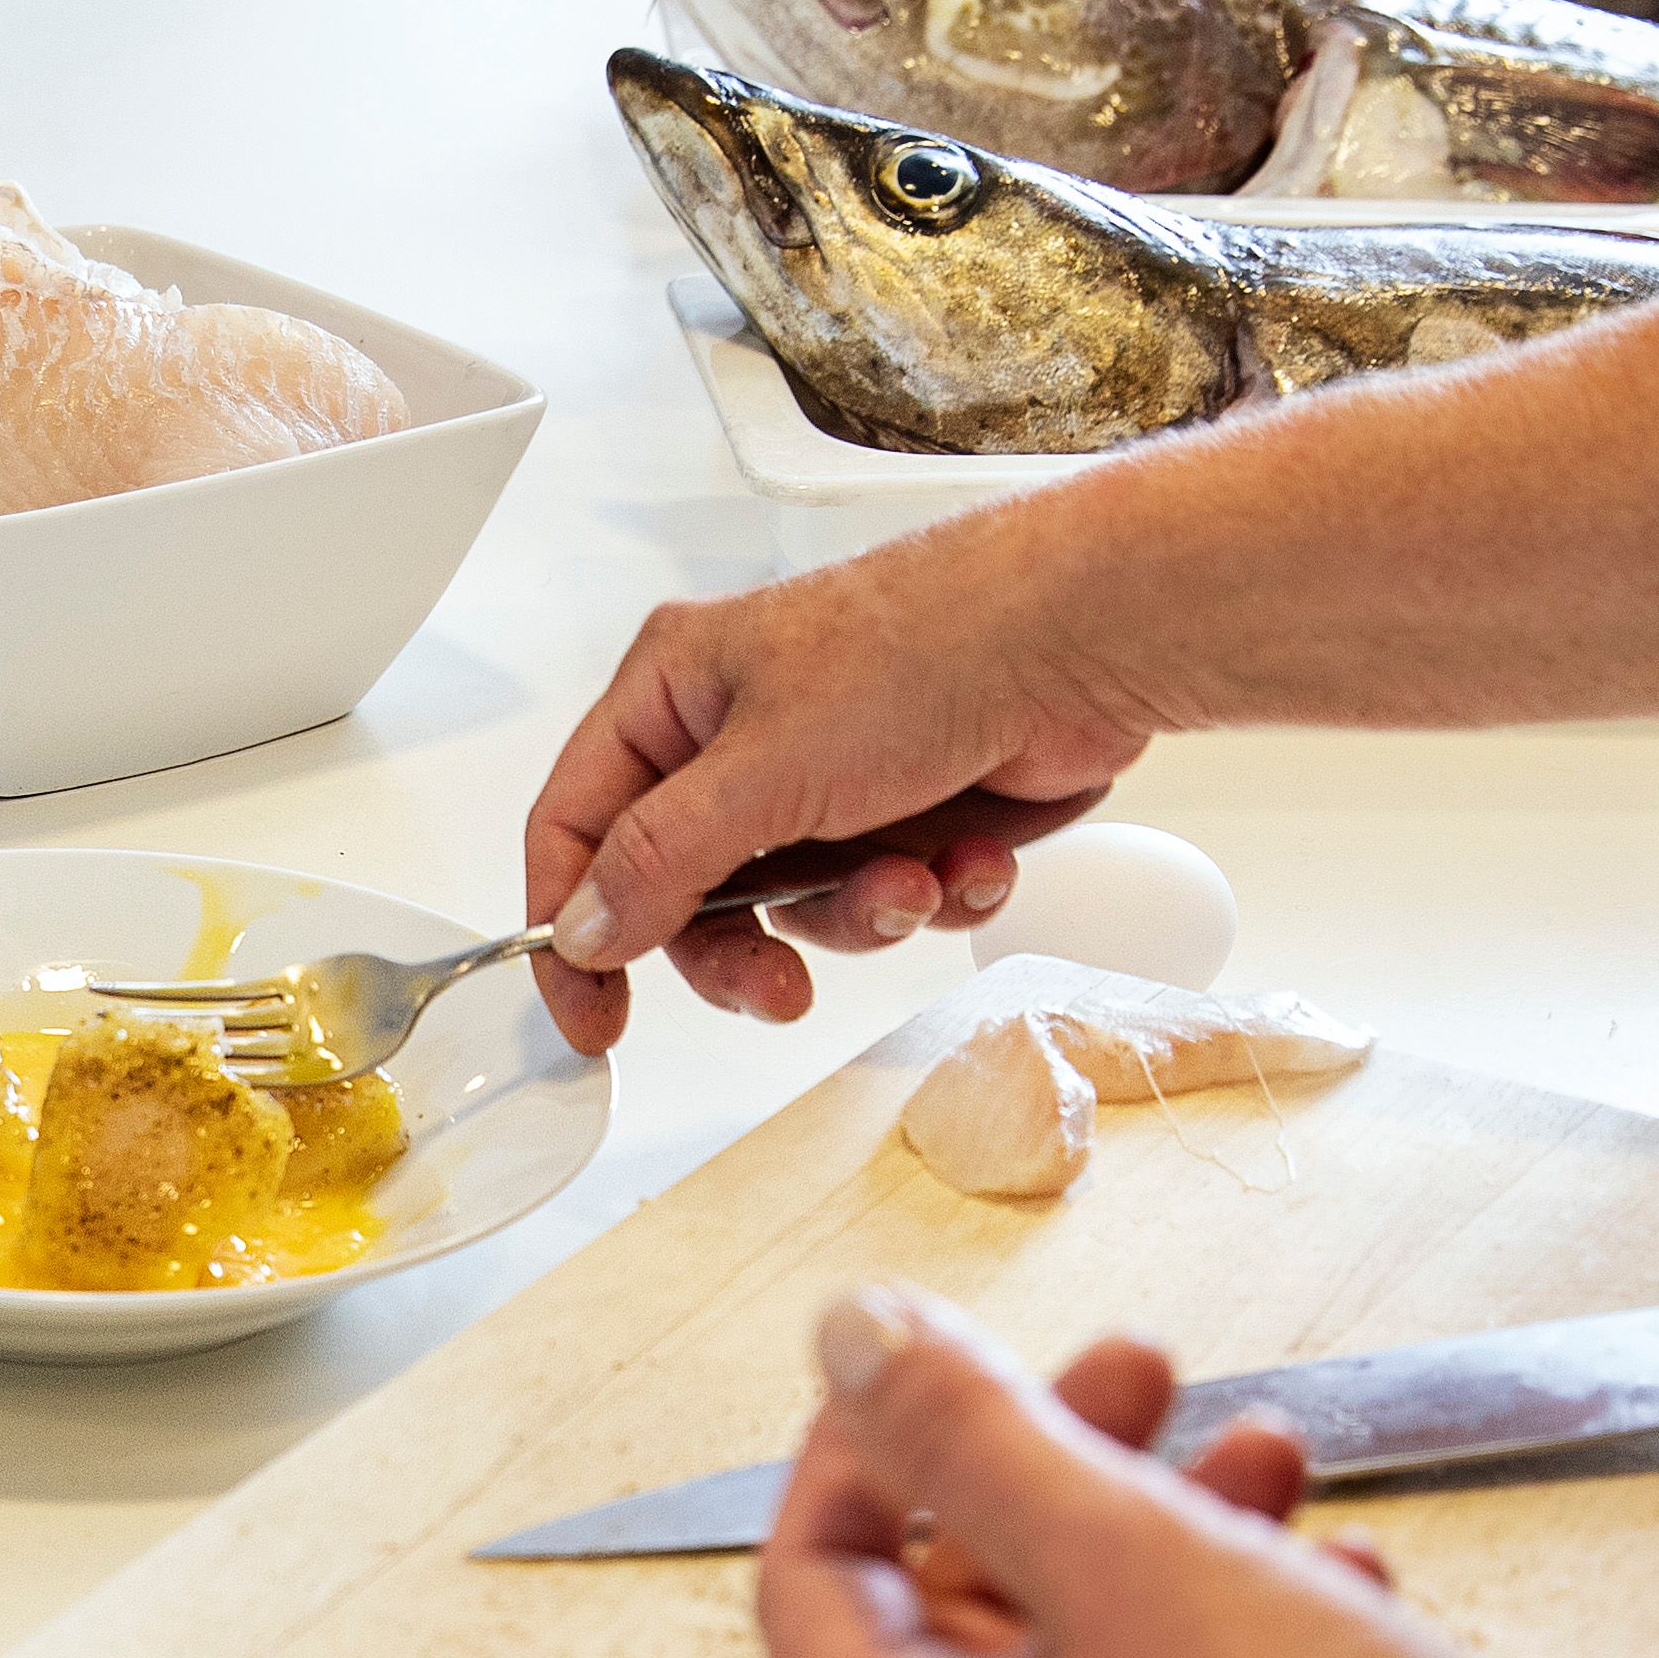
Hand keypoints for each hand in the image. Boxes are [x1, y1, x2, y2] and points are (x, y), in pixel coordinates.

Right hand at [519, 506, 1147, 1048]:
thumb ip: (659, 862)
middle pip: (684, 892)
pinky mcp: (904, 810)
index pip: (576, 826)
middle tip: (778, 989)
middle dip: (743, 949)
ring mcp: (824, 775)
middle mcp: (738, 736)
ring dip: (860, 914)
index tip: (596, 1019)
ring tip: (912, 880)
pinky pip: (884, 896)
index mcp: (673, 692)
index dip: (573, 927)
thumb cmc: (923, 648)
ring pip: (794, 909)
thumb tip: (581, 931)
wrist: (1085, 638)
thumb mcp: (761, 769)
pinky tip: (972, 853)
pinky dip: (932, 893)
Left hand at [757, 1288, 1658, 1657]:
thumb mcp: (1126, 1552)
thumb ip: (972, 1434)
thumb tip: (851, 1339)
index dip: (864, 1448)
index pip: (810, 1585)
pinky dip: (1239, 1631)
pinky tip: (1337, 1577)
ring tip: (1273, 1447)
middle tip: (1141, 1365)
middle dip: (1053, 1465)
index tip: (938, 1354)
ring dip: (1166, 1531)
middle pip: (960, 1615)